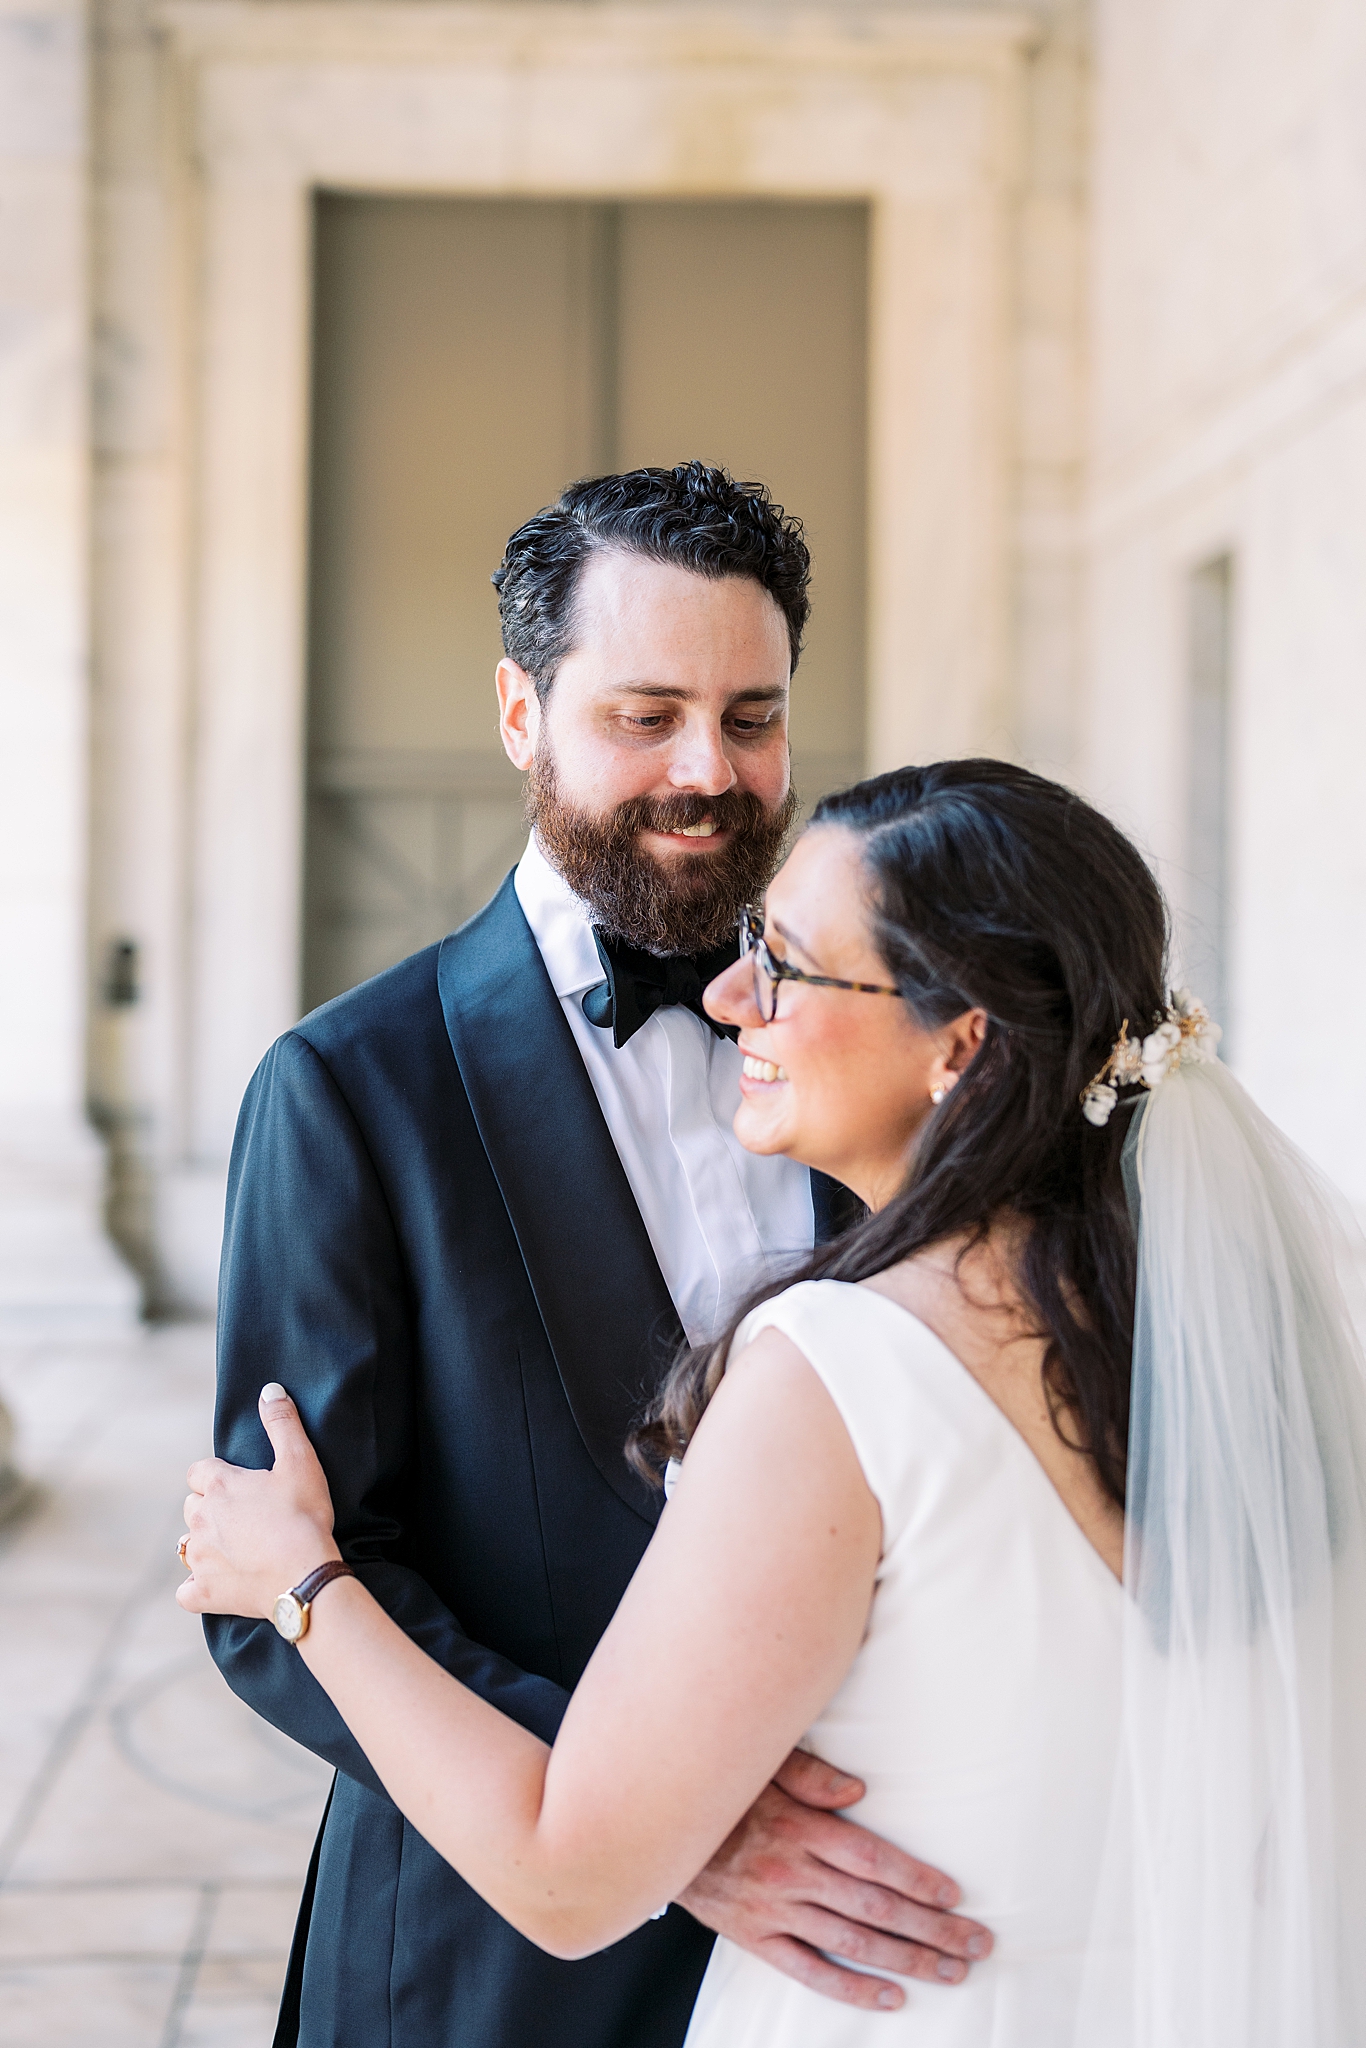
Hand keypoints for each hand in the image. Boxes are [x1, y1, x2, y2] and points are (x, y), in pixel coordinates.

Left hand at [177, 1384, 340, 1619]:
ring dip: (204, 1545)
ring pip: (186, 1546)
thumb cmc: (304, 1516)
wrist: (304, 1575)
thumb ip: (282, 1423)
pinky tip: (216, 1585)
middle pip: (191, 1506)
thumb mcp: (300, 1461)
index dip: (217, 1476)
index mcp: (220, 1486)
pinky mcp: (204, 1593)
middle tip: (243, 1517)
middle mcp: (200, 1519)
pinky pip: (186, 1591)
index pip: (199, 1472)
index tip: (239, 1485)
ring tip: (235, 1549)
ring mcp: (199, 1558)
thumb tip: (269, 1390)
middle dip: (209, 1509)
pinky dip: (197, 1588)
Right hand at [677, 1749, 991, 2011]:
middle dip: (932, 1926)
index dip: (917, 1878)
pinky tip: (891, 1997)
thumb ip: (810, 1774)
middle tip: (977, 1943)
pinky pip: (810, 1972)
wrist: (649, 1830)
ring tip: (952, 1970)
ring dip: (907, 1959)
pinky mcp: (755, 1938)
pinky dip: (852, 1988)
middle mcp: (792, 1874)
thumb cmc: (716, 1790)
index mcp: (799, 1829)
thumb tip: (859, 1791)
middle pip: (875, 1906)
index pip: (871, 1859)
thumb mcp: (759, 1764)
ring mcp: (774, 1911)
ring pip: (852, 1942)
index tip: (955, 1894)